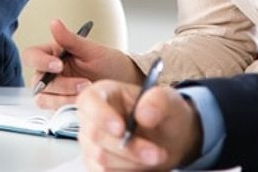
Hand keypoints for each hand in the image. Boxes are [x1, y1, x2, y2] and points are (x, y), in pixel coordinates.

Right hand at [24, 19, 142, 107]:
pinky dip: (68, 106)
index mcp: (52, 54)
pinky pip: (55, 110)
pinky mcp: (61, 106)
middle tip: (84, 83)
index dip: (40, 61)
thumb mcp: (92, 50)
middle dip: (61, 84)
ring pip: (43, 98)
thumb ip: (70, 39)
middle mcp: (50, 73)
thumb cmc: (109, 64)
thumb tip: (54, 23)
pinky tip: (83, 102)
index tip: (58, 64)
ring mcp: (55, 91)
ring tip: (87, 92)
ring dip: (64, 97)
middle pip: (38, 81)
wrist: (124, 84)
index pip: (32, 55)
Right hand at [77, 80, 201, 171]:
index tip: (121, 129)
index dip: (102, 115)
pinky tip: (143, 164)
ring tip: (156, 156)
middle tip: (158, 153)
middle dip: (129, 148)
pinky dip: (129, 171)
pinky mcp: (95, 164)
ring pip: (101, 158)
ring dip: (133, 162)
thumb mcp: (168, 101)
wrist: (167, 141)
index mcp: (103, 94)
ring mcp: (90, 143)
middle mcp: (91, 118)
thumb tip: (143, 114)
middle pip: (96, 135)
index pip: (89, 102)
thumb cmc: (162, 115)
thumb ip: (158, 100)